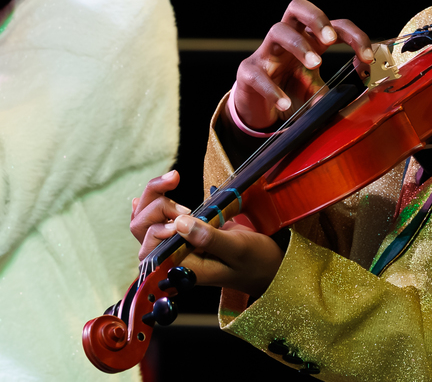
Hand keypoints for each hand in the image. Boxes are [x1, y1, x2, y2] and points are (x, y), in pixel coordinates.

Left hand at [131, 170, 283, 294]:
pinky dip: (154, 200)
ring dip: (155, 197)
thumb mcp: (238, 248)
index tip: (186, 214)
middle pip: (142, 230)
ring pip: (146, 220)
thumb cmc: (256, 261)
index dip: (158, 226)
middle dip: (155, 206)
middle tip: (185, 202)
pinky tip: (158, 188)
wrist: (269, 265)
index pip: (150, 248)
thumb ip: (209, 239)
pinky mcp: (184, 234)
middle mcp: (174, 259)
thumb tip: (179, 223)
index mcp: (184, 269)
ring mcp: (177, 246)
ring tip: (175, 182)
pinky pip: (158, 218)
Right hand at [235, 0, 373, 129]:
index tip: (368, 57)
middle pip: (297, 7)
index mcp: (311, 40)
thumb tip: (360, 92)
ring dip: (299, 45)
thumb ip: (339, 91)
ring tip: (315, 65)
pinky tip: (285, 103)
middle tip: (330, 39)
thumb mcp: (319, 91)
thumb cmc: (292, 92)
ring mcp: (266, 53)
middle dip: (317, 18)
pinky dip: (272, 89)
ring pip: (278, 30)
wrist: (262, 111)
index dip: (354, 36)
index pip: (335, 25)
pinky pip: (257, 74)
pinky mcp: (248, 72)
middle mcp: (289, 39)